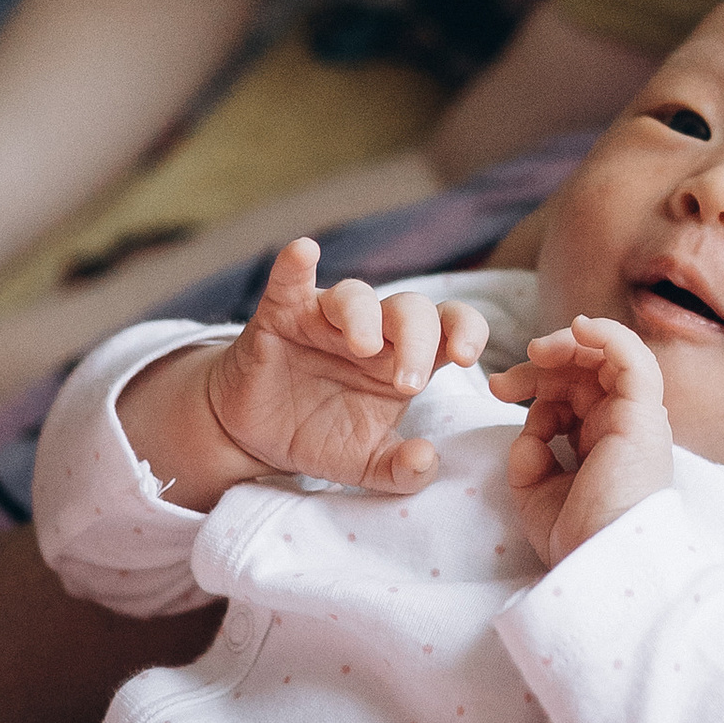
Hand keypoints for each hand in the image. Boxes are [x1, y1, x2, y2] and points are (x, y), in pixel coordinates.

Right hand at [117, 242, 487, 513]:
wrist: (256, 434)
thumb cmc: (322, 435)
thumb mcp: (366, 463)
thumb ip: (401, 470)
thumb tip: (427, 460)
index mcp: (405, 357)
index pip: (450, 325)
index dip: (466, 330)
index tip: (466, 357)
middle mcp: (373, 329)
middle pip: (409, 309)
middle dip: (418, 339)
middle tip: (408, 382)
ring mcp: (326, 318)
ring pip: (354, 294)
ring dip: (364, 315)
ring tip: (364, 346)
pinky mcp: (281, 314)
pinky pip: (289, 282)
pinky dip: (295, 265)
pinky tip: (304, 252)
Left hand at [490, 314, 673, 567]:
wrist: (599, 561)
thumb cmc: (575, 537)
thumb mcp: (536, 492)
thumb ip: (530, 456)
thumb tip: (529, 434)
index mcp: (602, 443)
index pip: (572, 393)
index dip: (533, 384)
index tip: (497, 391)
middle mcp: (623, 425)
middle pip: (585, 371)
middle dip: (541, 365)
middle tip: (501, 382)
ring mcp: (636, 418)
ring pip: (608, 358)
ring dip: (569, 345)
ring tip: (535, 353)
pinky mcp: (643, 413)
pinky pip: (632, 357)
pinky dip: (608, 334)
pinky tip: (579, 328)